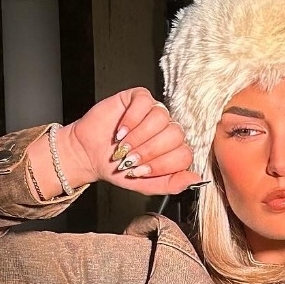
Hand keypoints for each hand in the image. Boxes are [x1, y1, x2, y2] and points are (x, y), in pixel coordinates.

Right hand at [56, 87, 199, 195]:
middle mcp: (167, 130)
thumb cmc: (117, 168)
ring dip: (139, 136)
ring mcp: (155, 112)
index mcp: (173, 150)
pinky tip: (121, 130)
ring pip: (161, 118)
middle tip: (131, 158)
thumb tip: (195, 179)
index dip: (162, 164)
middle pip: (175, 136)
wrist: (89, 155)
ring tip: (124, 145)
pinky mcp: (139, 98)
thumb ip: (171, 184)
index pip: (184, 154)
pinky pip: (145, 102)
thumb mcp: (146, 185)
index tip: (142, 170)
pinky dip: (132, 119)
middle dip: (149, 151)